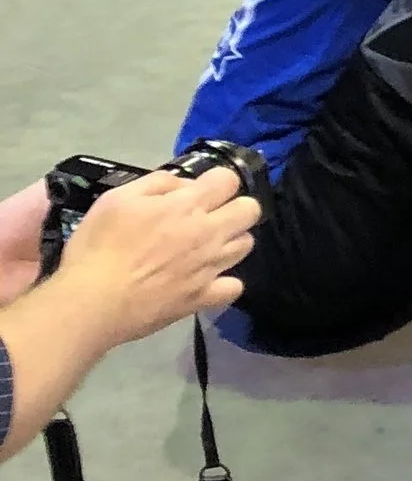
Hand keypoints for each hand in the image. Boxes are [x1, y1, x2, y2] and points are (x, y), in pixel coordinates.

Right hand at [56, 166, 257, 340]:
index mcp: (187, 205)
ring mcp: (209, 267)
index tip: (202, 190)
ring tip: (206, 247)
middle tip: (209, 216)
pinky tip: (206, 279)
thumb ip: (157, 183)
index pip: (229, 180)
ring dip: (231, 241)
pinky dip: (225, 282)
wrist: (92, 301)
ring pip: (246, 245)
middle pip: (250, 210)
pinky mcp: (203, 297)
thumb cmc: (99, 246)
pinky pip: (234, 287)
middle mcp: (208, 233)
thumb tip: (185, 184)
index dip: (218, 181)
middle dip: (235, 207)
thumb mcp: (117, 198)